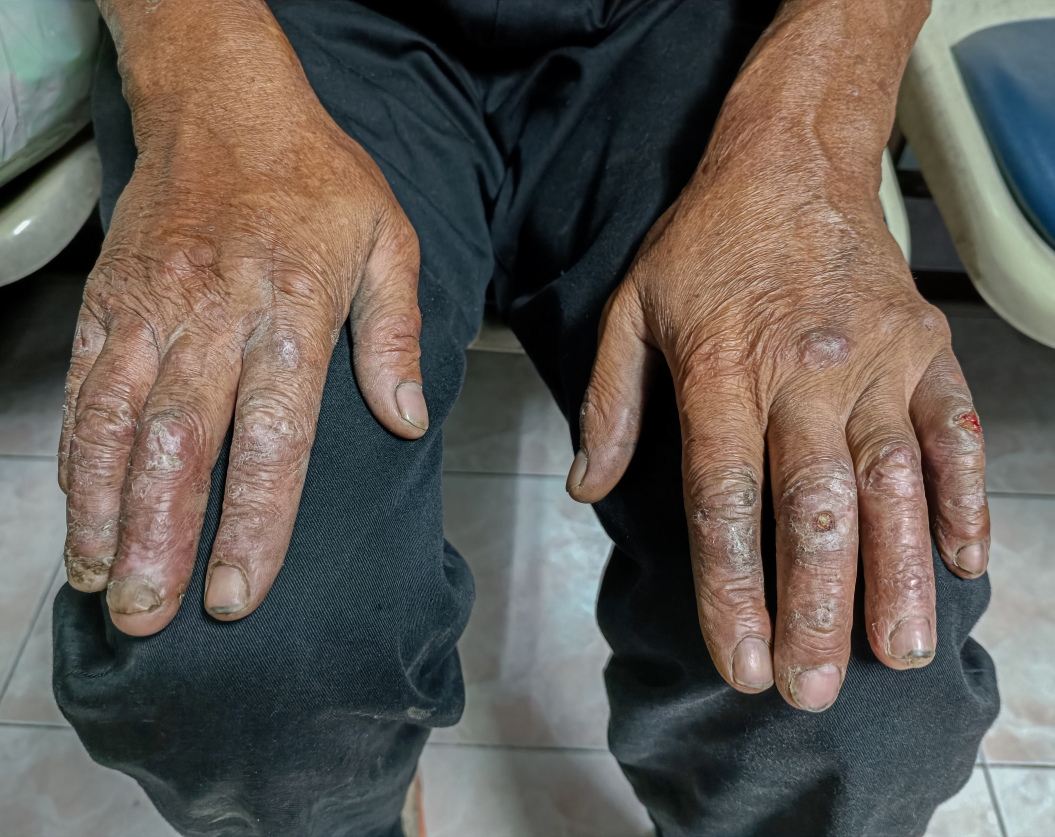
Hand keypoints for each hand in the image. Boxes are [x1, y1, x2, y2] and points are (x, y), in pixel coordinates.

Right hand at [59, 18, 425, 635]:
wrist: (224, 104)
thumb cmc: (319, 180)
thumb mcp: (389, 243)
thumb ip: (397, 337)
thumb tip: (406, 422)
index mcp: (293, 314)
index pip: (274, 440)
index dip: (254, 524)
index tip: (236, 595)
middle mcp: (213, 319)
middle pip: (182, 445)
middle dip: (160, 538)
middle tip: (146, 617)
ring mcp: (151, 310)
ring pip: (118, 424)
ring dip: (104, 509)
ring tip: (101, 581)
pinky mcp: (108, 301)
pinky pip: (85, 387)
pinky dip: (77, 453)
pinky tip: (76, 507)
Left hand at [568, 134, 988, 711]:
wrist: (790, 161)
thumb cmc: (703, 243)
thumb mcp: (629, 309)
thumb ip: (607, 404)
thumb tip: (585, 489)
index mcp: (722, 369)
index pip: (724, 498)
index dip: (731, 588)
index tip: (738, 662)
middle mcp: (804, 370)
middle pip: (812, 506)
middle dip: (813, 606)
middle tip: (812, 688)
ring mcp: (876, 360)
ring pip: (891, 482)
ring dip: (896, 573)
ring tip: (896, 653)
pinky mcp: (924, 348)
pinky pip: (951, 431)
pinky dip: (962, 497)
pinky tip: (964, 561)